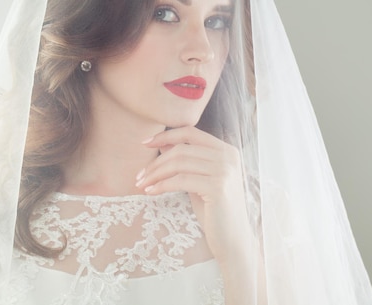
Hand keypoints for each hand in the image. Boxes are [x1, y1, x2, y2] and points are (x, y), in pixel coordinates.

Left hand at [136, 126, 254, 265]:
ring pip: (179, 163)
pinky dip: (162, 185)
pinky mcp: (218, 187)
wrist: (233, 239)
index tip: (145, 144)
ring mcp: (224, 170)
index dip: (165, 135)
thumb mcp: (198, 180)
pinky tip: (150, 192)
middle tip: (139, 176)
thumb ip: (185, 161)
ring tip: (142, 184)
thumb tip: (162, 143)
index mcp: (226, 150)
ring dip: (155, 174)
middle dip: (156, 162)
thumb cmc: (214, 211)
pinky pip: (181, 180)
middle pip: (181, 149)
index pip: (190, 132)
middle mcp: (228, 156)